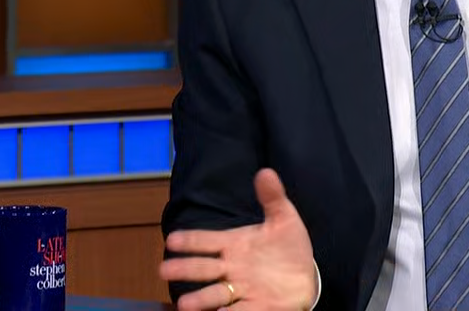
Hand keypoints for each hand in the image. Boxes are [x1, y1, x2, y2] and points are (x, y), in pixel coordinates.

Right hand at [160, 169, 316, 310]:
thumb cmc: (287, 247)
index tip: (172, 239)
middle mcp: (232, 268)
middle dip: (184, 268)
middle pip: (203, 268)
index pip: (207, 240)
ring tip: (185, 305)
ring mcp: (241, 289)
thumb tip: (265, 172)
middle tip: (164, 270)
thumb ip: (272, 198)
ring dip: (201, 299)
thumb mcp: (283, 219)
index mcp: (234, 244)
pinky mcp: (254, 307)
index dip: (190, 240)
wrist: (305, 275)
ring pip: (216, 294)